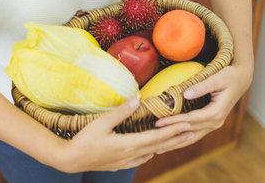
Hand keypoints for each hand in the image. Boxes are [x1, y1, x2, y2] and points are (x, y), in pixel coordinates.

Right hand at [55, 99, 192, 172]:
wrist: (72, 159)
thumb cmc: (84, 139)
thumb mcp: (101, 123)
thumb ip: (121, 112)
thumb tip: (138, 100)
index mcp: (129, 144)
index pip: (157, 137)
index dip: (173, 130)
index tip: (187, 123)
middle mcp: (131, 154)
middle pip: (159, 146)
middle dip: (176, 138)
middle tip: (192, 132)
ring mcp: (126, 161)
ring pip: (152, 153)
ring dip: (166, 146)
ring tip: (177, 140)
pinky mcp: (120, 163)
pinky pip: (141, 159)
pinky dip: (151, 152)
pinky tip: (152, 151)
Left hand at [154, 62, 252, 153]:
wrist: (240, 80)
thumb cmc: (229, 76)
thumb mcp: (217, 78)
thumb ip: (201, 87)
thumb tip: (185, 94)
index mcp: (216, 112)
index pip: (191, 119)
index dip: (175, 121)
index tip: (159, 122)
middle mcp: (216, 121)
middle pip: (190, 130)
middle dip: (171, 132)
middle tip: (153, 135)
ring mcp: (214, 124)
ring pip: (193, 136)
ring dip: (176, 142)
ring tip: (159, 147)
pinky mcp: (210, 123)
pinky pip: (195, 134)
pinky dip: (183, 139)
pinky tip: (172, 143)